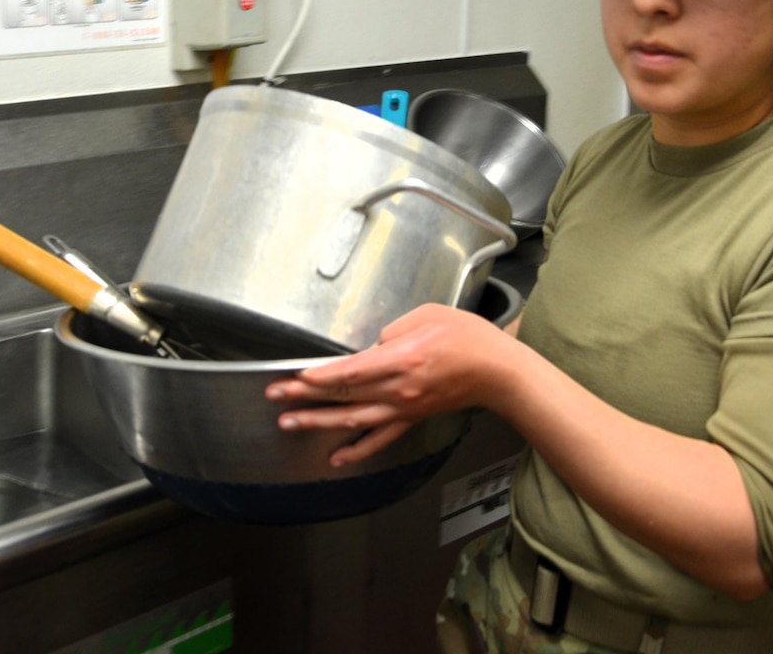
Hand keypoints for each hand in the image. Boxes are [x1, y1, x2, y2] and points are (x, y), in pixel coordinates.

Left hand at [264, 303, 520, 466]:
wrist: (497, 371)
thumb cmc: (468, 337)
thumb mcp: (428, 314)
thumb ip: (393, 328)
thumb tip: (372, 345)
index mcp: (402, 358)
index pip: (351, 371)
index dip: (320, 377)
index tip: (295, 378)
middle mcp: (399, 389)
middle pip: (344, 395)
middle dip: (305, 396)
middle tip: (275, 397)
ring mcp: (404, 408)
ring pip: (354, 420)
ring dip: (319, 422)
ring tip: (289, 423)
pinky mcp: (411, 418)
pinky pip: (380, 438)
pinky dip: (357, 451)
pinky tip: (335, 458)